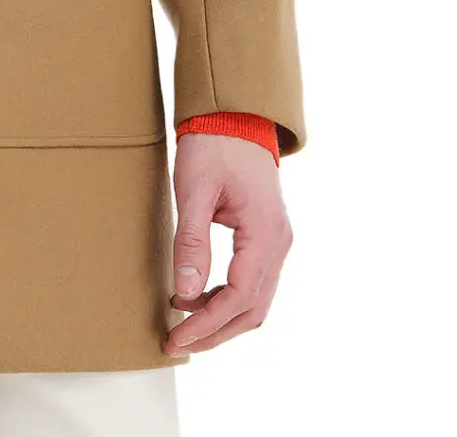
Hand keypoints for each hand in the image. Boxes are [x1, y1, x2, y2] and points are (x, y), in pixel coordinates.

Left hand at [163, 132, 292, 354]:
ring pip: (255, 299)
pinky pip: (253, 281)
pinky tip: (197, 294)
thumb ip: (191, 241)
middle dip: (215, 331)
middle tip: (177, 342)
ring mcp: (277, 240)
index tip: (177, 337)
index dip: (207, 323)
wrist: (235, 114)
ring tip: (182, 320)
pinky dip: (227, 297)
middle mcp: (278, 242)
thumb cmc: (213, 145)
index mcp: (264, 232)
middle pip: (252, 309)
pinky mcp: (267, 236)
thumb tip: (186, 292)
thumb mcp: (193, 190)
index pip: (238, 297)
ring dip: (221, 317)